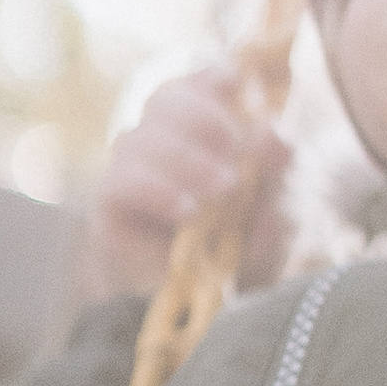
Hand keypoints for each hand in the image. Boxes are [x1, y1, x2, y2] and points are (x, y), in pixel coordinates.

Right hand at [87, 71, 291, 299]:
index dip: (211, 75)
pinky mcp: (111, 205)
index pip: (197, 82)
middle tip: (234, 153)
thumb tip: (274, 133)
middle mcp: (162, 140)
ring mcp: (132, 169)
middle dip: (203, 118)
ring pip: (141, 137)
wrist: (205, 310)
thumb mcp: (274, 209)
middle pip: (165, 99)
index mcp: (202, 128)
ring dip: (186, 160)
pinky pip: (121, 181)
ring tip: (223, 190)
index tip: (234, 82)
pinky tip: (187, 212)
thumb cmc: (241, 249)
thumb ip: (276, 171)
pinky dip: (157, 190)